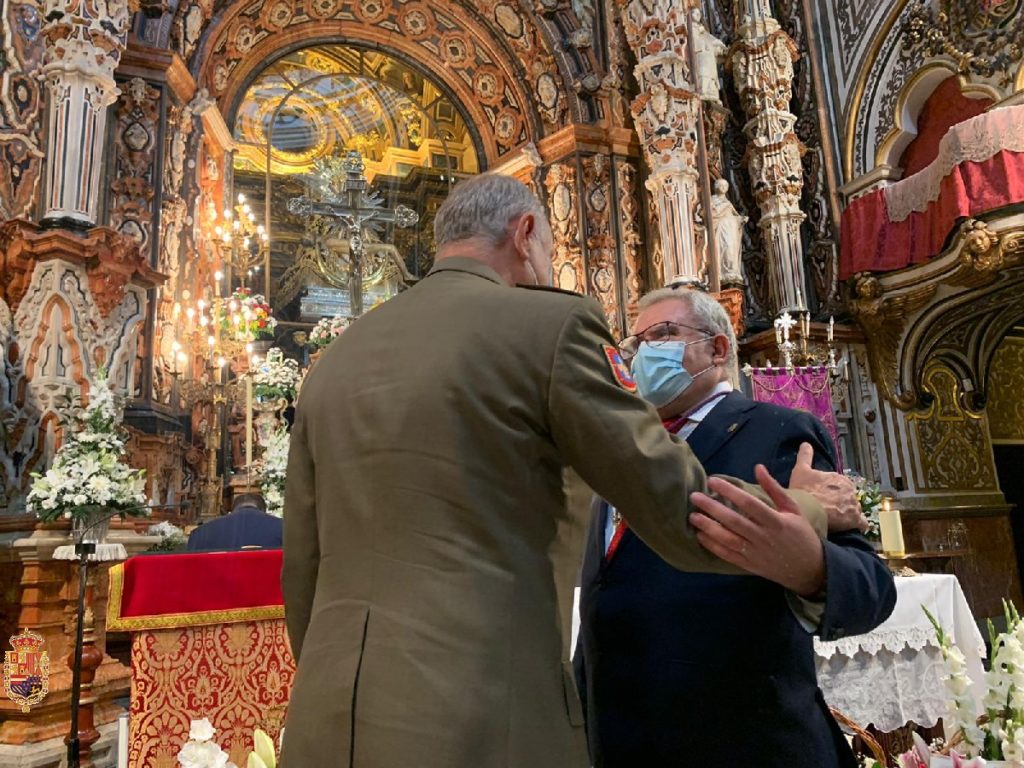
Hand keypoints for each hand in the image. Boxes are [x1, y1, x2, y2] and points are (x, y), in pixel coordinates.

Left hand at [689, 465, 825, 596]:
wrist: (809, 569)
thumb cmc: (801, 535)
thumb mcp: (793, 509)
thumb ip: (774, 488)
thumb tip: (758, 467)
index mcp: (776, 522)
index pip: (749, 504)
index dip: (730, 491)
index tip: (713, 481)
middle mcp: (764, 538)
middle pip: (734, 521)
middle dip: (712, 508)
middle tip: (694, 497)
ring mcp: (755, 553)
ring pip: (728, 540)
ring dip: (709, 528)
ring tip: (693, 516)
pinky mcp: (749, 565)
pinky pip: (728, 555)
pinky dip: (713, 546)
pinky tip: (700, 535)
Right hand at [789, 443, 866, 533]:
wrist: (807, 509)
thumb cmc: (803, 490)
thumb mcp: (801, 470)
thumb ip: (805, 456)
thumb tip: (806, 443)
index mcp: (839, 478)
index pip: (840, 486)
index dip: (831, 493)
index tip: (822, 498)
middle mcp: (850, 490)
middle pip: (847, 498)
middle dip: (841, 503)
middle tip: (827, 510)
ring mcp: (854, 505)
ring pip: (854, 510)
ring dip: (847, 515)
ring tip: (836, 521)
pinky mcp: (855, 520)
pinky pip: (861, 523)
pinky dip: (857, 525)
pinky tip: (849, 527)